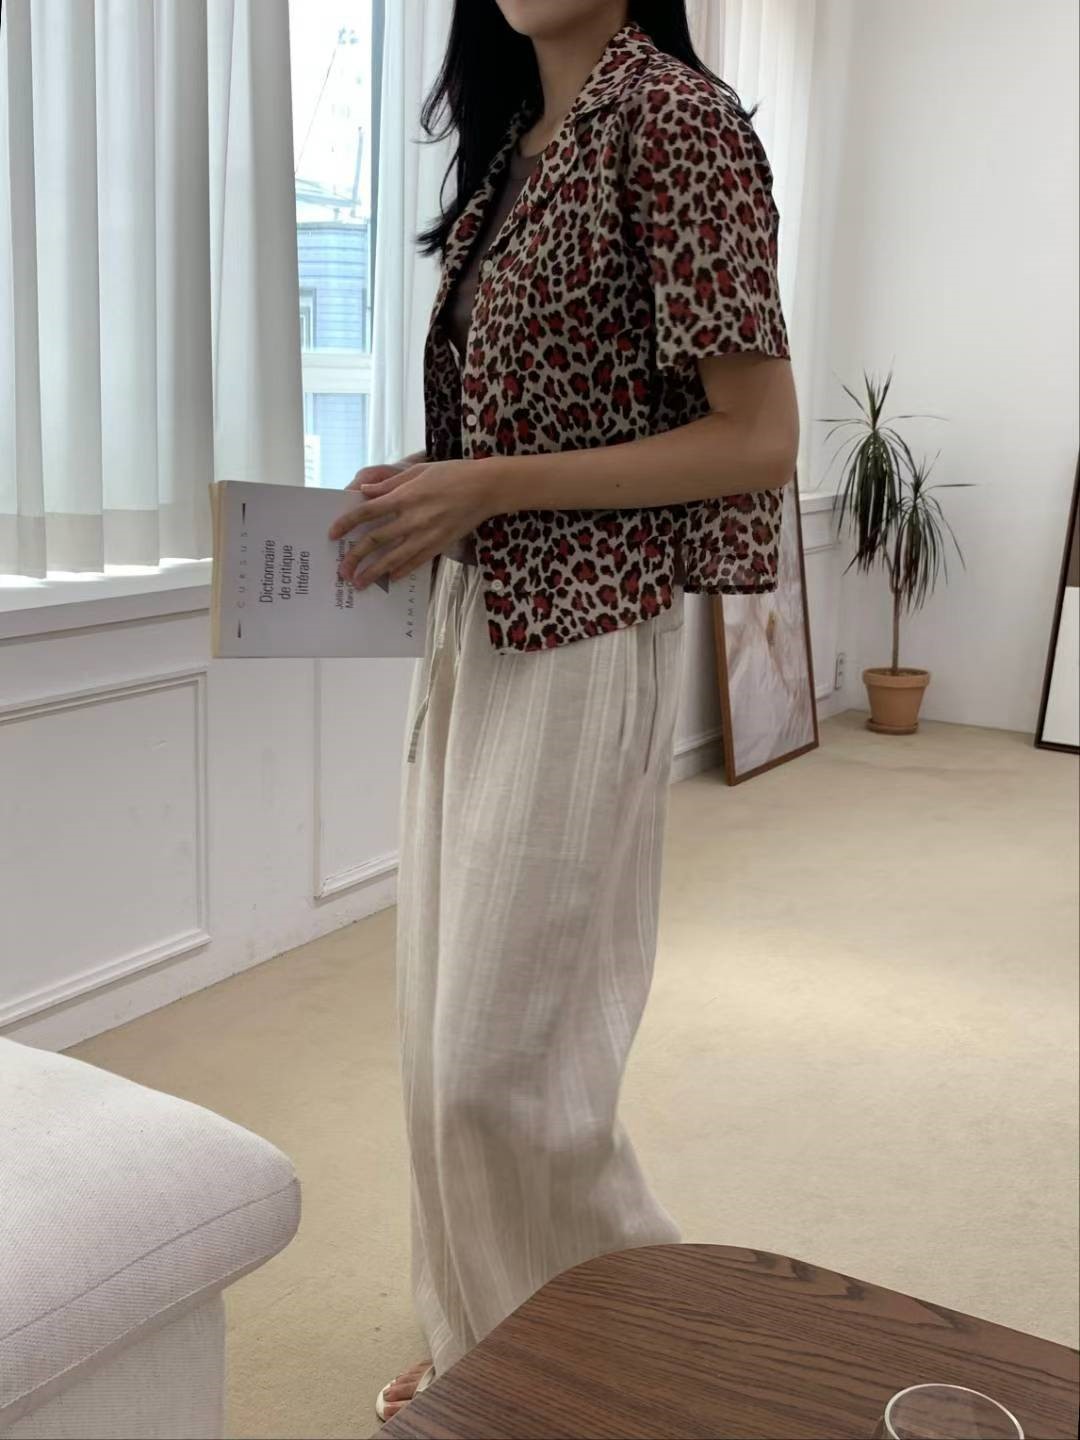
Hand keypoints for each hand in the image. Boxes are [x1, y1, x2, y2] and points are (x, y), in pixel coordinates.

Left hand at [329, 460, 497, 589]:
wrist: (486, 488)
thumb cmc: (452, 474)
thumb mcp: (418, 471)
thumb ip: (390, 484)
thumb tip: (365, 492)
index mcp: (404, 497)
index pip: (367, 512)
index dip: (347, 524)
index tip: (333, 534)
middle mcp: (412, 518)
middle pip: (376, 541)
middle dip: (355, 557)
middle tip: (342, 570)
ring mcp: (426, 535)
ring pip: (393, 558)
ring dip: (374, 572)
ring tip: (360, 583)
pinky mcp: (440, 545)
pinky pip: (416, 562)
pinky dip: (401, 572)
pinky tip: (390, 580)